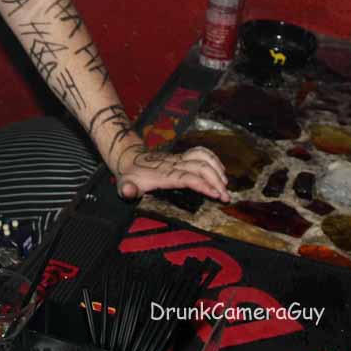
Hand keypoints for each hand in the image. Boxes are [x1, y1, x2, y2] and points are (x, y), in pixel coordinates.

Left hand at [114, 144, 230, 202]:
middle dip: (216, 181)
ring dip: (216, 169)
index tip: (217, 195)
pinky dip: (213, 159)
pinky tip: (220, 171)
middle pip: (200, 167)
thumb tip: (127, 192)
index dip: (203, 185)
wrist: (129, 159)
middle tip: (226, 197)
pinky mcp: (182, 157)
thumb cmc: (130, 176)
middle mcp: (174, 164)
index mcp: (164, 174)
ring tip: (225, 185)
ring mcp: (179, 159)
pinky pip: (200, 152)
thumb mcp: (125, 185)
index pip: (187, 177)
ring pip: (202, 157)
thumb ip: (127, 190)